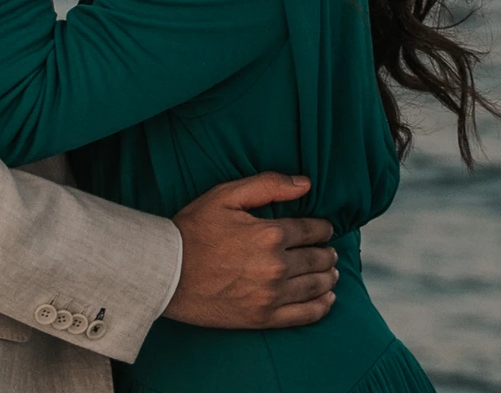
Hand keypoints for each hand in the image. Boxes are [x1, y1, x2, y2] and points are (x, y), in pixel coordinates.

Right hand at [166, 174, 336, 328]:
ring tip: (332, 272)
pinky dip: (321, 307)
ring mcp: (271, 295)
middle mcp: (276, 266)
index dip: (323, 228)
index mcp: (269, 234)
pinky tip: (328, 299)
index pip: (311, 230)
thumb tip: (305, 183)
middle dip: (327, 253)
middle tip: (331, 251)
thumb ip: (268, 185)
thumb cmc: (195, 229)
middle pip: (317, 259)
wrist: (168, 273)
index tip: (326, 228)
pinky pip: (304, 315)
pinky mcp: (263, 318)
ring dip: (329, 277)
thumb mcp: (226, 195)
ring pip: (315, 286)